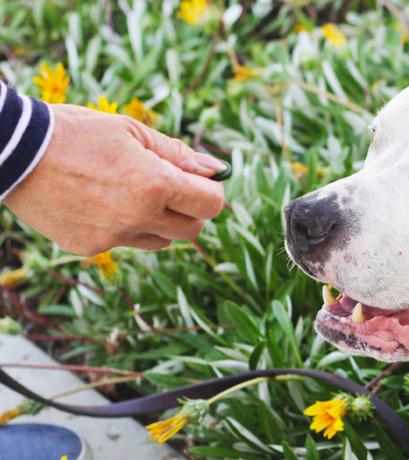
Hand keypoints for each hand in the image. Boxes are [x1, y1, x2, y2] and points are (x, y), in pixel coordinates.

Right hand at [3, 104, 225, 255]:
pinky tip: (101, 203)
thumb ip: (178, 154)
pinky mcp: (89, 247)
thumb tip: (217, 169)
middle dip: (190, 210)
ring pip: (160, 240)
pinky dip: (124, 227)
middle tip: (172, 189)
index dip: (212, 192)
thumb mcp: (133, 132)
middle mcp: (138, 217)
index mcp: (155, 184)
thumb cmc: (78, 132)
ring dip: (159, 221)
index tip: (204, 182)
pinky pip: (124, 243)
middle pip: (191, 230)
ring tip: (131, 192)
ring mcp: (113, 237)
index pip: (211, 204)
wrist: (14, 150)